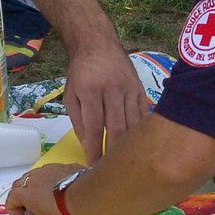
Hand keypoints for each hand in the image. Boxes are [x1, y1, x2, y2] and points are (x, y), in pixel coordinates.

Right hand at [4, 163, 83, 214]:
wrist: (85, 195)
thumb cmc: (64, 211)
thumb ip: (36, 211)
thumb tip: (37, 208)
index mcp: (25, 193)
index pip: (10, 199)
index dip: (14, 210)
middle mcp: (33, 178)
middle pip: (19, 184)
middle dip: (21, 195)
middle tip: (30, 206)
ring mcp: (46, 169)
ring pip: (34, 175)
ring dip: (35, 185)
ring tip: (45, 195)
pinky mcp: (60, 165)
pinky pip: (50, 172)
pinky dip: (49, 179)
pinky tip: (59, 187)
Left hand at [63, 38, 144, 162]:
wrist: (98, 43)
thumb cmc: (81, 72)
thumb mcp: (71, 95)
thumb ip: (79, 121)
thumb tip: (89, 146)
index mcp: (90, 90)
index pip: (94, 127)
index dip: (95, 150)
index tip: (94, 168)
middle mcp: (113, 89)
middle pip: (117, 128)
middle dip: (114, 152)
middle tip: (112, 171)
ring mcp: (130, 88)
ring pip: (133, 123)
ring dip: (129, 145)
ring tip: (126, 162)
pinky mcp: (141, 89)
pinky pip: (144, 114)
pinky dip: (141, 131)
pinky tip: (139, 145)